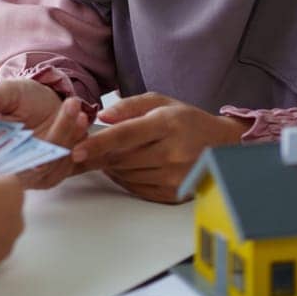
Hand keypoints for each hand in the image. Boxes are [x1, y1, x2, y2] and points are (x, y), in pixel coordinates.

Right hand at [0, 78, 93, 187]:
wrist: (43, 103)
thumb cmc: (20, 98)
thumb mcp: (6, 92)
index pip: (2, 168)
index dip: (18, 161)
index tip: (34, 140)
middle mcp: (13, 171)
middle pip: (33, 166)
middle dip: (53, 137)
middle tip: (68, 110)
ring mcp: (36, 175)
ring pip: (53, 163)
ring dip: (67, 135)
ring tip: (74, 107)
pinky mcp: (55, 172)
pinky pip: (67, 162)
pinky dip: (76, 140)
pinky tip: (79, 119)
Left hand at [79, 92, 245, 202]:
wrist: (221, 146)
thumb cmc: (186, 120)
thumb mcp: (160, 102)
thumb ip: (129, 106)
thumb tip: (103, 116)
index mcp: (167, 124)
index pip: (125, 135)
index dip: (99, 143)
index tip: (76, 149)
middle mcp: (172, 152)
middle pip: (123, 158)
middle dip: (100, 155)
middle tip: (86, 149)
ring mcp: (175, 176)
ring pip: (127, 175)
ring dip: (112, 166)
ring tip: (114, 154)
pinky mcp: (174, 193)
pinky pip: (138, 188)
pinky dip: (126, 179)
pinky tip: (127, 167)